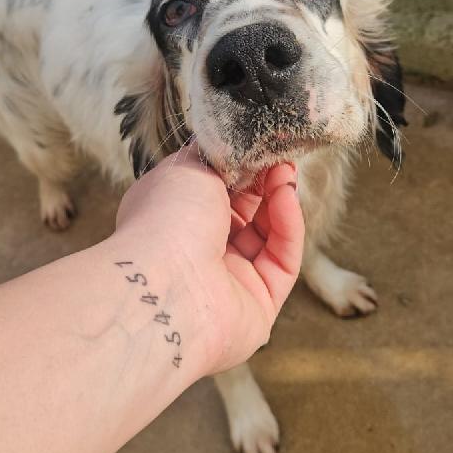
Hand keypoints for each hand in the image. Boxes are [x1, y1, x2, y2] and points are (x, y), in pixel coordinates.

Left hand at [114, 143, 303, 374]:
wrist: (164, 283)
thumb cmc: (165, 218)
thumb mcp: (187, 167)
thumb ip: (216, 157)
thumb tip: (238, 147)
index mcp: (174, 221)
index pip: (215, 193)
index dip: (240, 169)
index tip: (258, 148)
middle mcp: (198, 253)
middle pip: (245, 215)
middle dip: (264, 183)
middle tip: (279, 157)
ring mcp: (229, 282)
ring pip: (268, 237)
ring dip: (279, 201)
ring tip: (286, 173)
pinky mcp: (260, 305)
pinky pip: (283, 262)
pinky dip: (288, 227)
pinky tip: (287, 198)